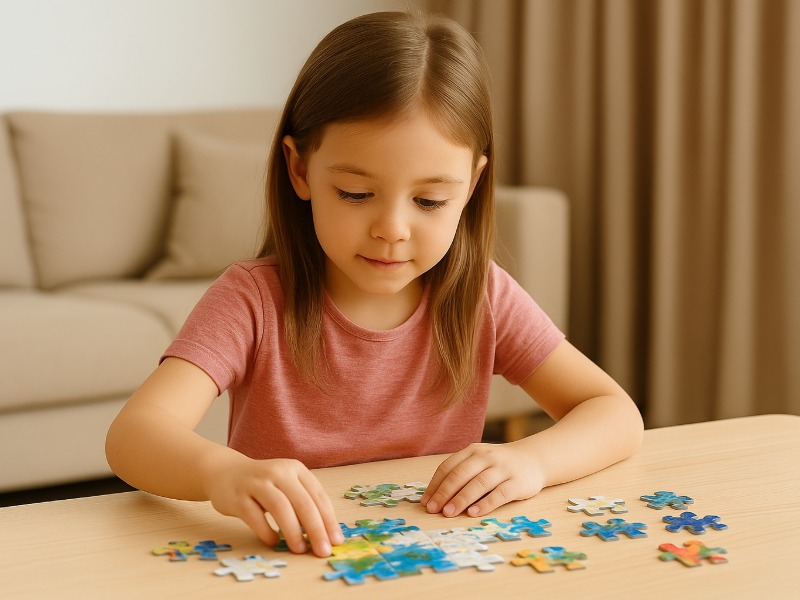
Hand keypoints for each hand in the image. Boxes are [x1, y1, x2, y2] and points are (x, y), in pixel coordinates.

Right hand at [204, 456, 343, 556]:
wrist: (225, 472)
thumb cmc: (263, 485)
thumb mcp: (287, 486)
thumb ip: (303, 503)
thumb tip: (324, 535)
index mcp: (295, 469)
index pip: (318, 495)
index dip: (329, 520)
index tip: (336, 541)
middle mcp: (278, 472)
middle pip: (303, 502)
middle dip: (316, 529)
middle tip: (323, 551)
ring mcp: (257, 482)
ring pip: (280, 507)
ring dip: (292, 531)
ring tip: (299, 549)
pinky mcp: (238, 496)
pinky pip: (254, 516)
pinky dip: (266, 531)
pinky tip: (273, 542)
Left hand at [420, 442, 544, 517]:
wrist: (534, 460)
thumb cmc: (499, 465)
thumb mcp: (479, 462)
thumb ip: (462, 474)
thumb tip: (436, 497)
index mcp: (473, 451)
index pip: (449, 467)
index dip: (436, 485)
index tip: (426, 502)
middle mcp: (486, 457)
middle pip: (461, 474)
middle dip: (445, 493)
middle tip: (433, 509)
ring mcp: (502, 468)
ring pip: (478, 484)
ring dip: (461, 499)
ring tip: (449, 513)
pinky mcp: (517, 482)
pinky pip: (499, 494)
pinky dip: (485, 504)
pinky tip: (473, 513)